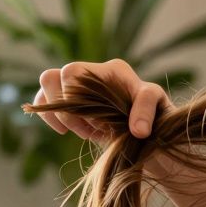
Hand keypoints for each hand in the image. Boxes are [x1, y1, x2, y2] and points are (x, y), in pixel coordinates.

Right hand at [32, 58, 169, 141]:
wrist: (153, 136)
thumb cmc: (158, 122)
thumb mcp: (161, 114)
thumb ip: (148, 111)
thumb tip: (138, 129)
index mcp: (116, 70)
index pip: (76, 73)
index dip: (78, 101)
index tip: (101, 128)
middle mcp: (95, 72)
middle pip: (58, 75)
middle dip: (71, 109)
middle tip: (94, 131)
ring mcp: (81, 84)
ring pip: (48, 81)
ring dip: (60, 111)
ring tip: (85, 131)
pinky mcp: (70, 99)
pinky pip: (44, 98)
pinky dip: (49, 114)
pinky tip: (65, 131)